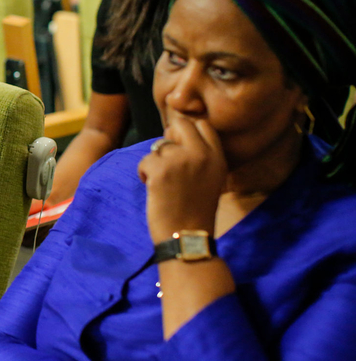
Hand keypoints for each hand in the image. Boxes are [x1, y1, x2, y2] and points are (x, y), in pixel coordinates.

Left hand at [138, 117, 226, 243]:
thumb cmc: (194, 209)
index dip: (187, 132)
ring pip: (158, 146)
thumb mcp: (210, 178)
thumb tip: (174, 135)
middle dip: (168, 138)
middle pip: (179, 124)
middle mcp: (202, 154)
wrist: (186, 235)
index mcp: (218, 157)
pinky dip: (144, 173)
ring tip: (162, 182)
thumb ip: (199, 156)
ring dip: (155, 162)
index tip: (180, 148)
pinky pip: (145, 160)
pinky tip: (152, 188)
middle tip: (166, 160)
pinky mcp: (161, 170)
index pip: (203, 125)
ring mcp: (181, 160)